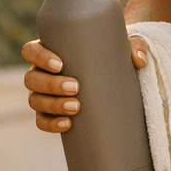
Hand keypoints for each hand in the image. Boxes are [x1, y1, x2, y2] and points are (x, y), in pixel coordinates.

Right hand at [22, 36, 148, 132]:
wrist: (108, 74)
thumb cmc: (108, 53)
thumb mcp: (120, 46)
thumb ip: (134, 47)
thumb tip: (140, 61)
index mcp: (49, 50)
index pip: (30, 51)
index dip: (39, 57)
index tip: (60, 64)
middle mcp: (40, 72)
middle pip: (32, 78)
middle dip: (51, 85)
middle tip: (76, 87)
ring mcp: (42, 93)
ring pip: (35, 100)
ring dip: (52, 105)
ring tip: (76, 107)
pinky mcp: (49, 111)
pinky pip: (41, 120)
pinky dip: (50, 124)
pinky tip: (67, 124)